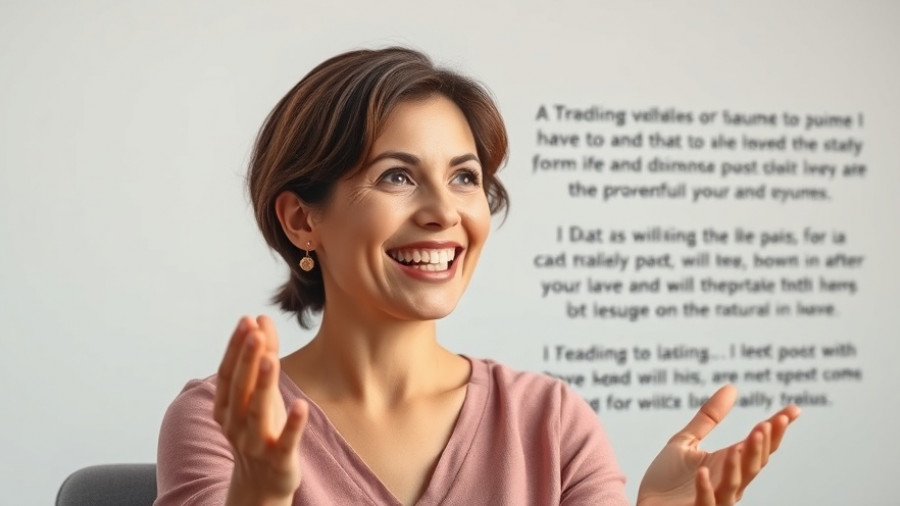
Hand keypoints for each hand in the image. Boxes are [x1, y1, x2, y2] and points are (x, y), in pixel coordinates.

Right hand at [213, 315, 308, 504]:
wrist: (261, 483)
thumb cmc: (261, 428)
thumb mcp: (261, 392)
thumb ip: (263, 355)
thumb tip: (261, 318)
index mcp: (227, 407)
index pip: (228, 373)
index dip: (235, 348)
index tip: (246, 321)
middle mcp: (235, 424)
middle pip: (240, 388)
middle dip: (247, 359)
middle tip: (255, 332)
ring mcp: (255, 443)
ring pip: (257, 412)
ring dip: (263, 385)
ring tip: (271, 359)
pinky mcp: (279, 459)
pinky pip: (286, 441)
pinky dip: (293, 424)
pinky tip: (302, 405)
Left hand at [637, 385, 799, 505]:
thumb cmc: (667, 480)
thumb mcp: (686, 441)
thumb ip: (708, 418)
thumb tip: (731, 387)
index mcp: (729, 465)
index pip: (759, 447)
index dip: (777, 430)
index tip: (794, 410)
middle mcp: (728, 483)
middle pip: (753, 464)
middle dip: (763, 444)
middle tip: (770, 422)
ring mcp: (714, 498)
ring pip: (735, 482)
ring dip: (742, 461)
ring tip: (751, 436)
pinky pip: (705, 501)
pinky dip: (706, 487)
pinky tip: (703, 472)